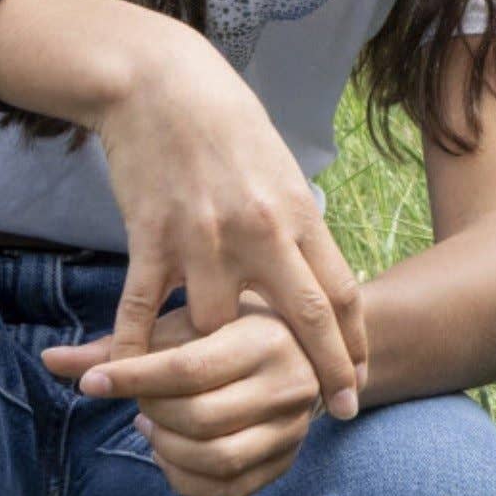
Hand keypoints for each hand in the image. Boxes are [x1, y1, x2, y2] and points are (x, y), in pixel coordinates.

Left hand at [41, 295, 322, 495]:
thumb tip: (49, 360)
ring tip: (152, 425)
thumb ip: (119, 344)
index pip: (189, 369)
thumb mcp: (182, 324)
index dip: (132, 380)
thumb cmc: (228, 329)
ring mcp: (292, 430)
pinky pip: (226, 491)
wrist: (301, 348)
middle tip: (138, 400)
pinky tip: (168, 452)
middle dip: (152, 413)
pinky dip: (183, 479)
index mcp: (266, 340)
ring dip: (165, 449)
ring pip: (214, 459)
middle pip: (199, 418)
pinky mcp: (285, 462)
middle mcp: (290, 386)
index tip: (91, 383)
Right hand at [86, 15, 367, 418]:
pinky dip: (135, 351)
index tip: (363, 378)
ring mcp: (202, 238)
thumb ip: (297, 227)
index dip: (355, 342)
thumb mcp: (280, 172)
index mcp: (298, 213)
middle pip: (302, 318)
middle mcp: (258, 231)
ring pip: (216, 329)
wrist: (160, 84)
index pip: (341, 292)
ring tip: (221, 398)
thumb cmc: (227, 127)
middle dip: (325, 371)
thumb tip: (319, 278)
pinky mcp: (149, 238)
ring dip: (217, 364)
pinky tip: (133, 380)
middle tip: (339, 412)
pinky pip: (141, 312)